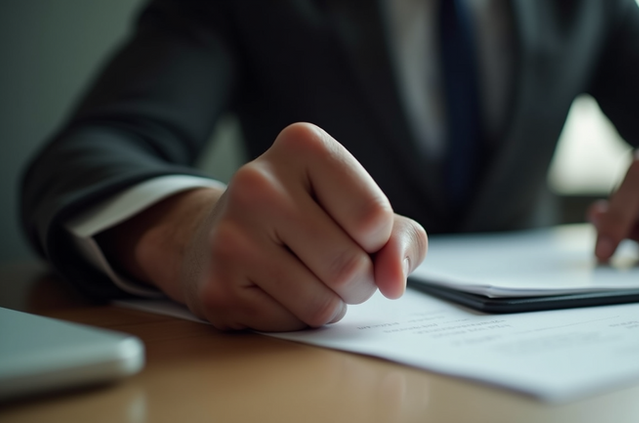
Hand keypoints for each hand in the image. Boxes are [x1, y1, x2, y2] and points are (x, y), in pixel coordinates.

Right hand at [101, 123, 426, 330]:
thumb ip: (401, 238)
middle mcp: (258, 182)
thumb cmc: (306, 219)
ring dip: (331, 304)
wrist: (217, 235)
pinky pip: (289, 325)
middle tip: (334, 265)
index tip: (352, 231)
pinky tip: (274, 291)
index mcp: (302, 145)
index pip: (374, 218)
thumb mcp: (361, 208)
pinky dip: (296, 319)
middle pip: (350, 266)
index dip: (376, 241)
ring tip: (307, 279)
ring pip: (322, 303)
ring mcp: (231, 235)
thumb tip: (394, 280)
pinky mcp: (216, 287)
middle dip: (359, 282)